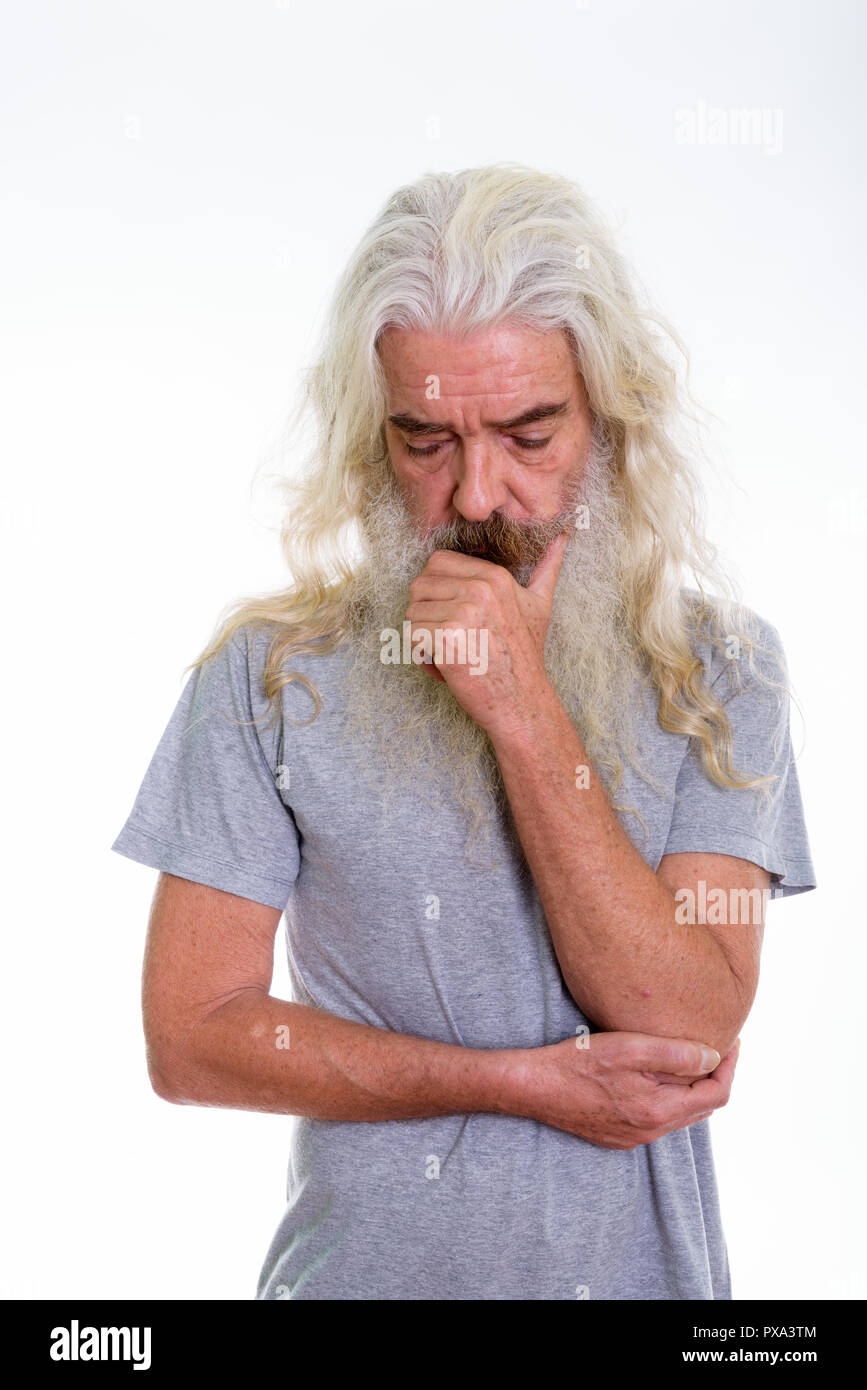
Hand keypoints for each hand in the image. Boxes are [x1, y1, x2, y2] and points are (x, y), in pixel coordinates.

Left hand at [404, 533, 568, 737]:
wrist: (522, 702)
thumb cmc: (525, 657)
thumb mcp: (540, 605)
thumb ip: (547, 567)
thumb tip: (563, 534)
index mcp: (494, 576)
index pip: (438, 562)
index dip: (437, 589)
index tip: (452, 614)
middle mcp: (479, 589)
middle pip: (420, 585)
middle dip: (426, 612)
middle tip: (449, 638)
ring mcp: (463, 612)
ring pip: (412, 612)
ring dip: (423, 637)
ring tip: (450, 655)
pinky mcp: (447, 638)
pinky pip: (411, 635)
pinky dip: (421, 656)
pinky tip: (445, 668)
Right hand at [511, 1032, 739, 1149]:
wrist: (532, 1087)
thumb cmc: (577, 1062)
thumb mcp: (628, 1047)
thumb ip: (675, 1053)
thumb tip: (713, 1057)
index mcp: (659, 1110)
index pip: (716, 1093)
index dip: (730, 1065)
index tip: (731, 1040)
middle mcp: (650, 1131)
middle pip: (701, 1107)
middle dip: (714, 1076)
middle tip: (716, 1045)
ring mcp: (633, 1137)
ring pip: (679, 1114)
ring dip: (690, 1088)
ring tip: (687, 1056)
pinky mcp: (617, 1136)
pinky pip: (656, 1119)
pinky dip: (667, 1098)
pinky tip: (654, 1076)